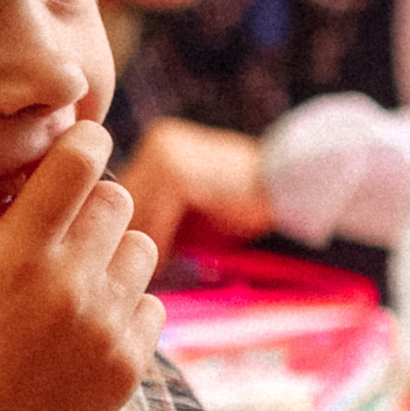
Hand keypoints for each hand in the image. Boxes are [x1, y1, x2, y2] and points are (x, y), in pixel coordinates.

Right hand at [0, 124, 161, 410]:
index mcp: (17, 258)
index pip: (79, 165)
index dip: (82, 142)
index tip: (74, 146)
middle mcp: (73, 286)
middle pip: (117, 200)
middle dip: (90, 200)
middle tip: (56, 226)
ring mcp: (109, 328)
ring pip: (142, 250)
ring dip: (113, 251)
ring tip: (70, 279)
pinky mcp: (131, 366)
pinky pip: (154, 305)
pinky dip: (129, 304)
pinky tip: (86, 323)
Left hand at [117, 116, 273, 259]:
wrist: (292, 187)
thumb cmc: (246, 206)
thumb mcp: (194, 211)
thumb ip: (160, 218)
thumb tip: (120, 248)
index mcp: (159, 145)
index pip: (118, 193)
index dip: (123, 229)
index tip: (134, 258)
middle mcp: (156, 141)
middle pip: (117, 201)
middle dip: (128, 237)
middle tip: (141, 268)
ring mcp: (164, 153)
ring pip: (133, 212)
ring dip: (141, 244)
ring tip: (155, 267)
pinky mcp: (176, 173)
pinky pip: (154, 218)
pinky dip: (160, 242)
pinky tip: (170, 259)